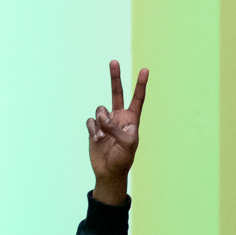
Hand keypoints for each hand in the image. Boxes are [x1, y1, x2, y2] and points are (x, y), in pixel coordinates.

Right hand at [87, 60, 146, 205]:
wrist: (108, 173)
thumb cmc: (123, 159)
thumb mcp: (126, 144)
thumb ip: (115, 128)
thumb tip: (102, 117)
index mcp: (131, 120)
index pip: (137, 99)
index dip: (140, 85)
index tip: (145, 70)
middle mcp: (118, 118)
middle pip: (117, 93)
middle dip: (115, 78)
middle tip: (114, 61)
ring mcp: (106, 122)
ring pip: (100, 109)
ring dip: (101, 120)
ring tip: (104, 135)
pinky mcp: (94, 129)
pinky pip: (91, 121)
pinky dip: (93, 130)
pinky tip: (97, 139)